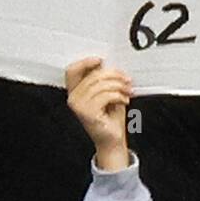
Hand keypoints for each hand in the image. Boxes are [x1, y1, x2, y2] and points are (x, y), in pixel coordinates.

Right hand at [65, 56, 131, 170]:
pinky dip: (119, 95)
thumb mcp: (107, 94)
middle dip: (114, 75)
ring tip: (128, 91)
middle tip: (127, 80)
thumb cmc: (110, 118)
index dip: (85, 62)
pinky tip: (124, 100)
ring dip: (119, 86)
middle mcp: (73, 98)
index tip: (101, 61)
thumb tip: (107, 65)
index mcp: (75, 92)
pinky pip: (106, 95)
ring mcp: (78, 106)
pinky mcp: (87, 113)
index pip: (72, 71)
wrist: (112, 140)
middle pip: (93, 75)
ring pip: (101, 84)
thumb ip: (103, 80)